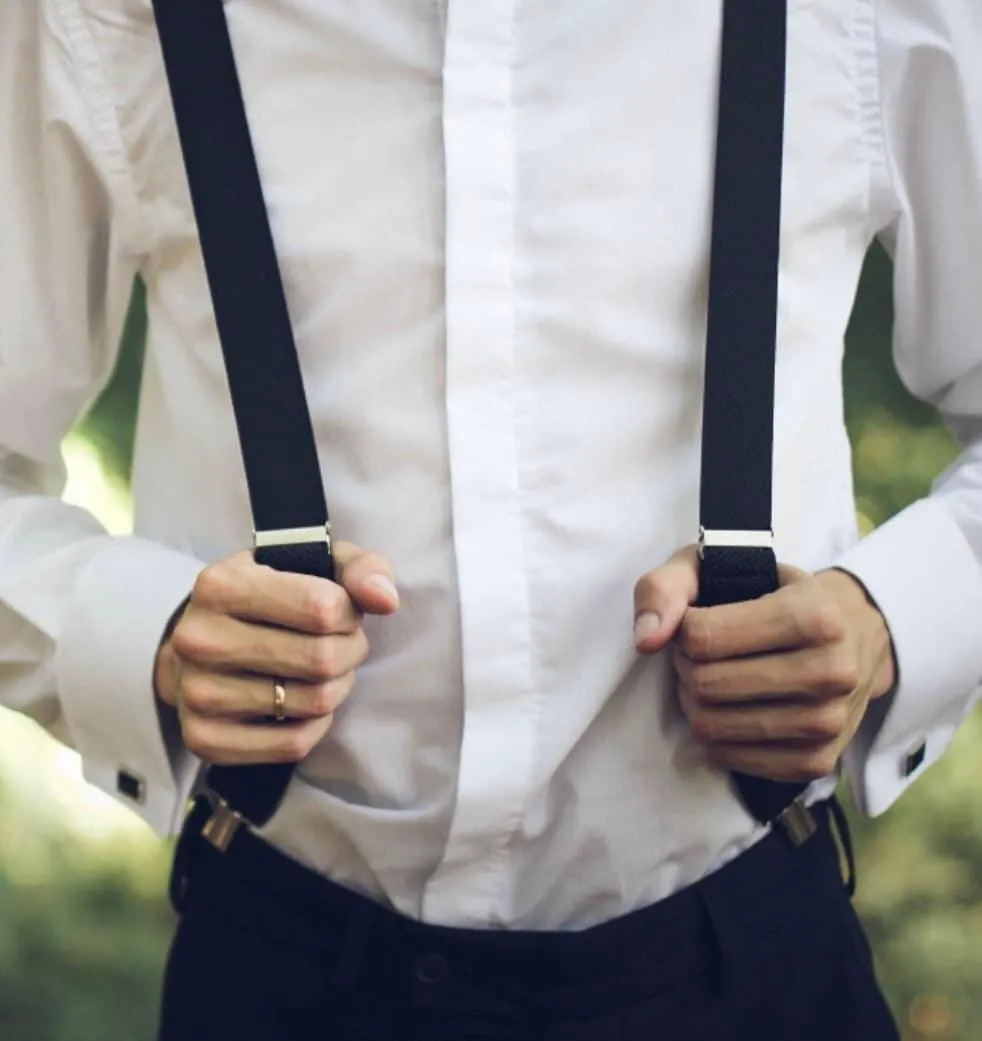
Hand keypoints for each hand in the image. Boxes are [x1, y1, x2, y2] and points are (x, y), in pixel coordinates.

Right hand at [154, 542, 397, 765]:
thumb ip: (360, 568)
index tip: (342, 611)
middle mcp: (199, 639)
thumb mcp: (312, 563)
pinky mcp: (204, 739)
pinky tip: (304, 704)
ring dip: (337, 687)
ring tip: (324, 671)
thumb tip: (386, 599)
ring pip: (313, 702)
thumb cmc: (270, 596)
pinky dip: (316, 725)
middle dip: (350, 651)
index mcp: (220, 585)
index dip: (350, 613)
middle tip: (342, 644)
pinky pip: (294, 743)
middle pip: (321, 658)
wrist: (203, 643)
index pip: (323, 608)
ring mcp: (197, 694)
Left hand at [633, 547, 896, 782]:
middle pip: (706, 684)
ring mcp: (828, 721)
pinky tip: (728, 708)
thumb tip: (646, 640)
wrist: (854, 632)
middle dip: (686, 666)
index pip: (703, 637)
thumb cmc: (773, 592)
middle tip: (699, 653)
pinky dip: (715, 736)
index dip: (682, 630)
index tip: (696, 621)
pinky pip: (731, 759)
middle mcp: (831, 671)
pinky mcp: (817, 762)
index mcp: (814, 615)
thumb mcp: (718, 566)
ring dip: (695, 702)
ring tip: (713, 677)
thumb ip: (667, 587)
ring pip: (713, 726)